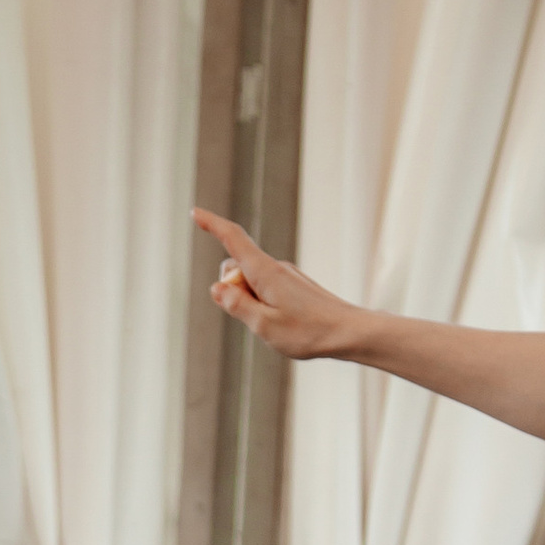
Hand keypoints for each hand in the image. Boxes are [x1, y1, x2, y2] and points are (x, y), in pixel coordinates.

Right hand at [194, 209, 364, 360]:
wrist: (348, 332)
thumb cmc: (308, 332)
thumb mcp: (264, 325)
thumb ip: (237, 305)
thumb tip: (216, 287)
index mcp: (265, 272)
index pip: (233, 239)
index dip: (212, 224)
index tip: (195, 212)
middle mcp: (275, 267)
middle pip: (236, 267)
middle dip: (231, 289)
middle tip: (254, 317)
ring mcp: (285, 275)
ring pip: (250, 281)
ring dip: (248, 301)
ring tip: (275, 324)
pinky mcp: (293, 285)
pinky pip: (265, 288)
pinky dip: (262, 304)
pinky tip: (284, 323)